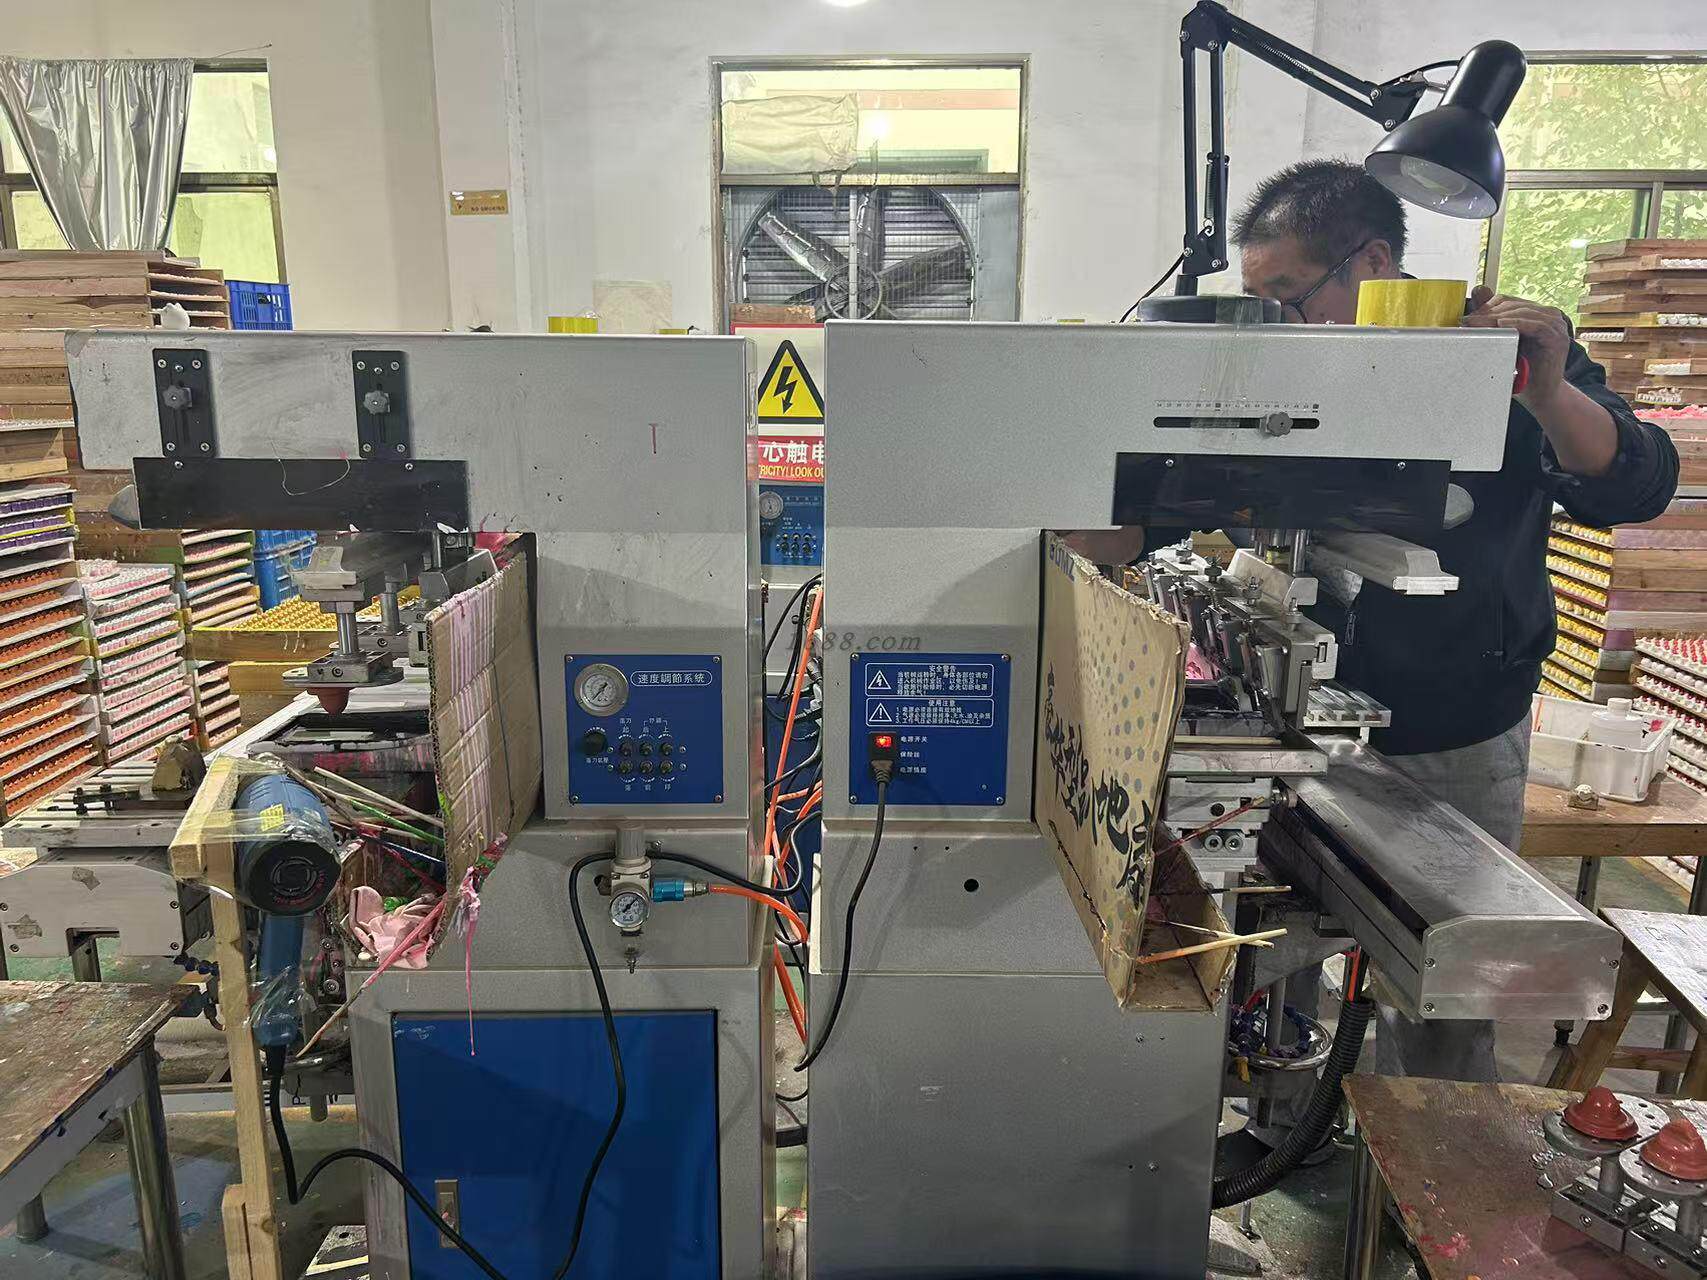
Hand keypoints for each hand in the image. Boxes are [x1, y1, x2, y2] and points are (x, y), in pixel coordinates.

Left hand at [1462, 285, 1570, 408]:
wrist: (1540, 395)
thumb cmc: (1522, 371)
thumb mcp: (1504, 344)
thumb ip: (1492, 323)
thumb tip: (1476, 295)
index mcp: (1536, 314)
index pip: (1507, 301)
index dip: (1486, 307)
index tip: (1467, 319)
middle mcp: (1548, 316)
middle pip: (1513, 306)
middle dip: (1487, 313)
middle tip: (1467, 322)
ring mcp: (1555, 326)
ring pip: (1523, 312)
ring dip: (1497, 317)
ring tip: (1477, 325)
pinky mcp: (1557, 338)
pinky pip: (1536, 325)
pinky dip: (1517, 323)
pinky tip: (1501, 325)